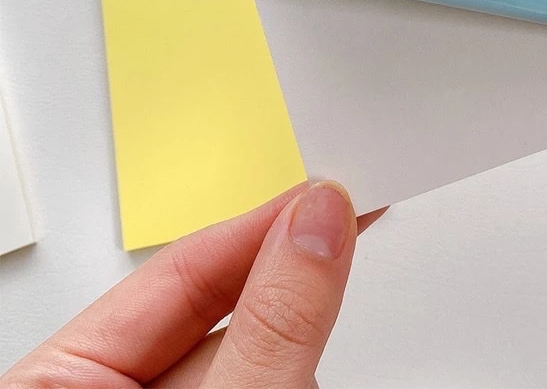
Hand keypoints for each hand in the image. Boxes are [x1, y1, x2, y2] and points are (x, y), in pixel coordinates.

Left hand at [3, 182, 383, 387]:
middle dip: (288, 282)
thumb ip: (271, 326)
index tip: (332, 193)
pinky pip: (260, 380)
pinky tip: (312, 366)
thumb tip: (319, 223)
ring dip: (297, 340)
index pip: (175, 271)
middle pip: (218, 314)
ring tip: (328, 337)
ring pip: (249, 355)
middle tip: (355, 220)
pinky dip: (296, 369)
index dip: (263, 224)